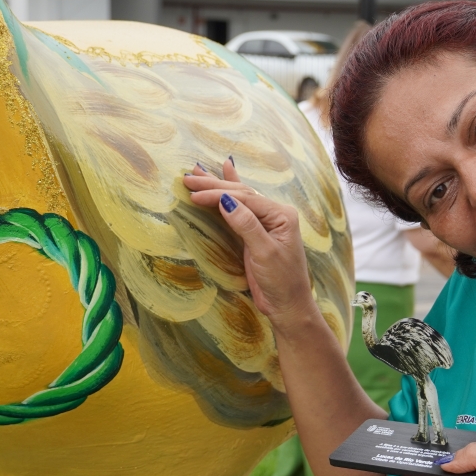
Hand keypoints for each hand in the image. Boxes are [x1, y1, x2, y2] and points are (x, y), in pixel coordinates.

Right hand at [184, 159, 315, 327]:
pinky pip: (241, 207)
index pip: (245, 198)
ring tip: (198, 170)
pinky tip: (227, 170)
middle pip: (241, 193)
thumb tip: (226, 201)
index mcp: (281, 215)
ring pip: (239, 197)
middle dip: (213, 185)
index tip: (194, 194)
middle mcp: (275, 214)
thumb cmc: (281, 281)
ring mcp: (266, 222)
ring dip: (218, 184)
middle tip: (187, 178)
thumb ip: (246, 225)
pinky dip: (231, 192)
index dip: (219, 194)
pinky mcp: (256, 233)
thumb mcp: (264, 253)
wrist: (287, 305)